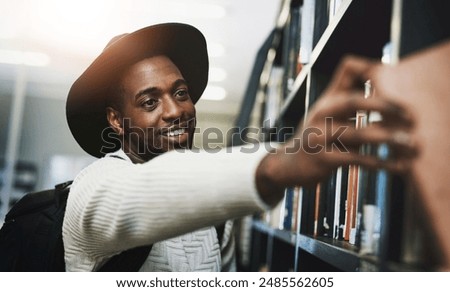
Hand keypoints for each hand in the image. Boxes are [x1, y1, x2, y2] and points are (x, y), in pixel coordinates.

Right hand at [256, 56, 417, 205]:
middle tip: (412, 115)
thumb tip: (379, 77)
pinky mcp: (322, 159)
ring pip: (357, 134)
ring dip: (387, 138)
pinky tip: (398, 166)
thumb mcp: (329, 113)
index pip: (348, 74)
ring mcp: (319, 136)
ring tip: (410, 143)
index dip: (375, 74)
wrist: (288, 164)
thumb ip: (349, 96)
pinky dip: (379, 163)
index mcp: (327, 100)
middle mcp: (320, 114)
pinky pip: (355, 159)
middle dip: (385, 105)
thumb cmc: (318, 136)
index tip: (403, 83)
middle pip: (353, 101)